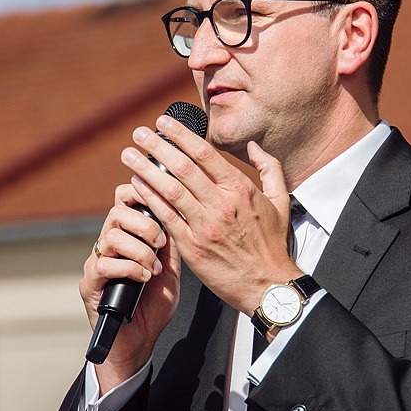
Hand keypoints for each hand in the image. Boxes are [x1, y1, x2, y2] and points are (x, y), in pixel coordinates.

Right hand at [83, 182, 181, 389]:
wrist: (139, 341)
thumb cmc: (153, 306)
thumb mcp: (171, 270)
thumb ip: (171, 244)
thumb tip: (176, 215)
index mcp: (127, 236)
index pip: (124, 200)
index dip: (140, 195)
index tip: (160, 207)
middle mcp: (108, 245)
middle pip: (117, 212)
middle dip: (145, 225)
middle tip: (160, 245)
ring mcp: (97, 263)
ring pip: (112, 236)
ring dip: (140, 250)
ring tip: (153, 268)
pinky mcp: (90, 283)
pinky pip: (104, 264)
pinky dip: (129, 268)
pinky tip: (144, 279)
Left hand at [122, 113, 296, 314]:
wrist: (268, 287)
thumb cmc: (273, 245)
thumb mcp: (280, 202)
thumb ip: (269, 169)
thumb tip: (254, 146)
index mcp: (240, 190)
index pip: (204, 154)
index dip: (180, 135)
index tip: (164, 123)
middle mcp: (221, 205)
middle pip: (182, 167)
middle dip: (156, 147)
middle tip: (139, 133)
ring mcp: (205, 226)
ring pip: (169, 190)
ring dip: (146, 170)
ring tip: (130, 155)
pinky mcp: (192, 247)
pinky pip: (166, 218)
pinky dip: (149, 199)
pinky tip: (136, 186)